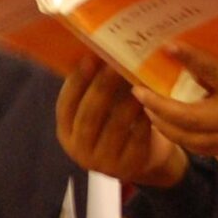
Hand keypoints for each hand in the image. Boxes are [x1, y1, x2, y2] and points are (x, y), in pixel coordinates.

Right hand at [57, 57, 190, 189]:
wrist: (142, 162)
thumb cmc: (117, 127)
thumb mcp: (99, 113)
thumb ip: (92, 91)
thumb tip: (95, 50)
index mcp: (66, 133)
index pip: (66, 105)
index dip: (77, 81)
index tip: (90, 58)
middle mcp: (80, 151)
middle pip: (90, 115)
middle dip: (102, 86)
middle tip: (116, 63)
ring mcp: (104, 163)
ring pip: (116, 126)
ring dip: (128, 100)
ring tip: (138, 79)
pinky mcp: (129, 167)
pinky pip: (137, 137)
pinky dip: (145, 118)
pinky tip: (152, 102)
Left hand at [132, 22, 217, 165]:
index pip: (215, 75)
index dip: (192, 60)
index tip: (169, 46)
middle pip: (187, 119)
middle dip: (159, 107)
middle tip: (136, 91)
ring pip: (191, 139)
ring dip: (165, 127)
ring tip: (146, 111)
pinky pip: (206, 148)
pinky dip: (185, 141)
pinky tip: (173, 132)